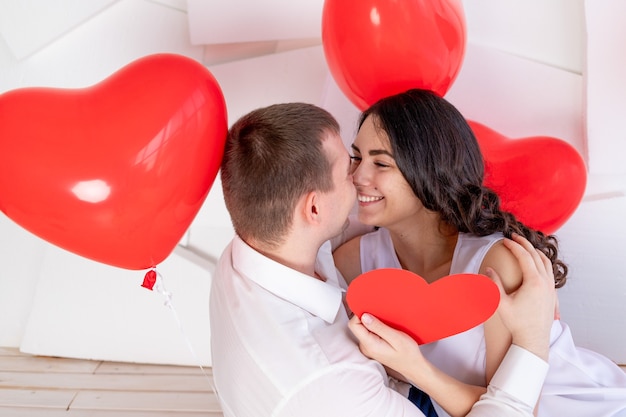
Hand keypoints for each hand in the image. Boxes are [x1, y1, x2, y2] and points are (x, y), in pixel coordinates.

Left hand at [348, 313, 424, 382]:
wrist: (414, 367)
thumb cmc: (408, 354)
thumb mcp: (396, 338)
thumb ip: (379, 327)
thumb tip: (364, 316)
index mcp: (369, 345)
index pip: (354, 325)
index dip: (360, 314)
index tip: (372, 310)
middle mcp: (365, 347)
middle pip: (357, 326)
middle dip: (367, 318)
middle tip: (381, 316)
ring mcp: (367, 348)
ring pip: (363, 329)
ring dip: (372, 322)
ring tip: (385, 323)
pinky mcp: (372, 347)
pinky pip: (368, 333)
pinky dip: (375, 328)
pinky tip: (385, 329)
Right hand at [485, 233, 555, 360]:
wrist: (534, 340)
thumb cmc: (517, 323)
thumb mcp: (500, 304)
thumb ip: (494, 285)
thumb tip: (489, 270)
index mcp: (533, 281)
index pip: (524, 256)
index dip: (513, 246)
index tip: (504, 240)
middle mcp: (545, 282)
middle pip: (536, 255)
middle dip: (525, 244)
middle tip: (514, 237)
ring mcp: (551, 288)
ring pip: (546, 262)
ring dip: (535, 252)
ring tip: (525, 247)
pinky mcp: (552, 294)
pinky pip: (550, 272)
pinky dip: (542, 262)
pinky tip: (536, 265)